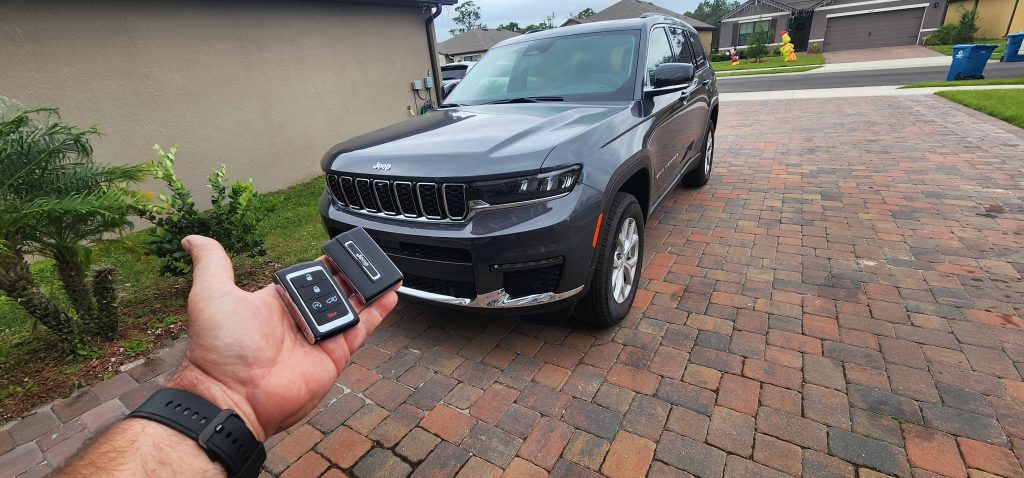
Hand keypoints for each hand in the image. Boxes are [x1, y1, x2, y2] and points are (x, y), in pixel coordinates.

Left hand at [167, 235, 396, 440]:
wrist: (234, 395)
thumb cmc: (219, 348)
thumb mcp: (212, 294)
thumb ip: (212, 263)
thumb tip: (192, 239)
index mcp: (275, 301)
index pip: (306, 276)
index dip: (323, 263)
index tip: (340, 247)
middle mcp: (299, 318)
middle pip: (333, 289)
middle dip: (349, 273)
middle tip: (366, 254)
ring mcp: (319, 337)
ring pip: (351, 306)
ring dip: (367, 287)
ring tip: (383, 268)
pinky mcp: (335, 354)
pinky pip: (362, 328)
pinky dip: (379, 311)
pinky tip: (392, 292)